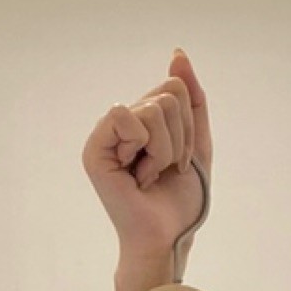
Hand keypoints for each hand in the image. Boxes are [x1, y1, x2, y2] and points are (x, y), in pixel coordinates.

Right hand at [84, 49, 212, 290]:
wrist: (168, 235)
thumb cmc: (180, 200)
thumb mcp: (195, 142)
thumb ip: (192, 100)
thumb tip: (177, 55)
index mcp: (142, 119)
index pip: (175, 89)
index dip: (188, 126)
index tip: (180, 160)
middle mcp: (121, 122)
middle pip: (167, 95)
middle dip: (180, 138)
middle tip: (165, 170)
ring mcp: (105, 134)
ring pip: (153, 109)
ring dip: (166, 150)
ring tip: (152, 175)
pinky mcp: (95, 148)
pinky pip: (126, 117)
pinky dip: (146, 149)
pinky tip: (137, 175)